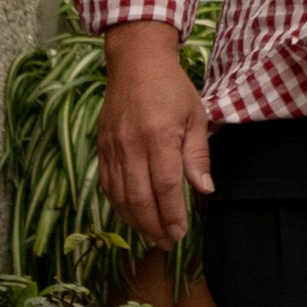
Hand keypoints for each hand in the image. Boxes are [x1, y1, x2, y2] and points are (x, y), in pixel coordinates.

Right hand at [98, 23, 213, 247]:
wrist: (135, 63)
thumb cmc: (172, 88)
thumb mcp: (195, 117)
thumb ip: (197, 156)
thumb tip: (204, 190)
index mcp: (159, 136)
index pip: (165, 186)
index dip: (172, 214)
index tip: (181, 233)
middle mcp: (131, 145)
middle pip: (139, 197)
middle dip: (153, 226)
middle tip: (166, 243)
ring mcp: (112, 147)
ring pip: (119, 195)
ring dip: (135, 221)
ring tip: (151, 236)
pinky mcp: (101, 147)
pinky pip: (108, 184)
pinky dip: (119, 205)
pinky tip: (132, 215)